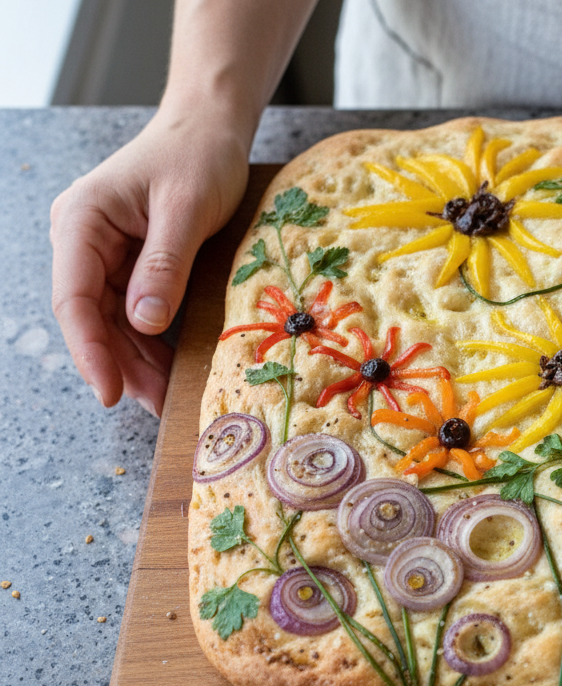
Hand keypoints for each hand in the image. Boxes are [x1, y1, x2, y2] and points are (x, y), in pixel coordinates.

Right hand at [50, 109, 249, 415]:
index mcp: (82, 221)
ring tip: (164, 399)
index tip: (111, 392)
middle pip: (92, 318)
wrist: (211, 128)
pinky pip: (134, 311)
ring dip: (137, 361)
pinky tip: (169, 370)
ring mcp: (105, 253)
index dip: (91, 351)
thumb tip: (144, 323)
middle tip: (151, 407)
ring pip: (113, 321)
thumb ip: (164, 265)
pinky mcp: (131, 263)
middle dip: (120, 365)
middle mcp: (84, 241)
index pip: (75, 298)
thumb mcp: (186, 208)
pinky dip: (152, 342)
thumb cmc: (198, 156)